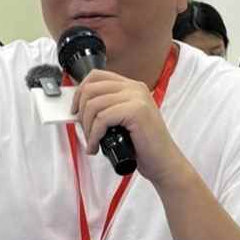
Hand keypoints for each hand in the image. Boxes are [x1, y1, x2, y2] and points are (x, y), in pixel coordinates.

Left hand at [71, 69, 187, 185]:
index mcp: (132, 87)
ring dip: (87, 127)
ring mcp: (137, 98)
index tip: (76, 110)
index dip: (80, 92)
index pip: (96, 76)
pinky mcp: (136, 111)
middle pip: (91, 88)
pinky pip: (102, 119)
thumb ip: (107, 108)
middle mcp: (135, 88)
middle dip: (81, 112)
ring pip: (94, 104)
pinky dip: (94, 136)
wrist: (164, 162)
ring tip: (92, 142)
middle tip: (85, 130)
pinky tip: (96, 147)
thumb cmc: (144, 146)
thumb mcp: (122, 121)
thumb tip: (79, 108)